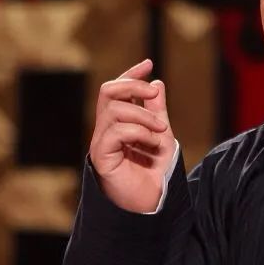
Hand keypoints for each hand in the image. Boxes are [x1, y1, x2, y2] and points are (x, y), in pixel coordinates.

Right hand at [88, 59, 176, 212]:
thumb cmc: (156, 171)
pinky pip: (115, 132)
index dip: (131, 75)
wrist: (153, 201)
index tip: (149, 63)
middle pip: (108, 91)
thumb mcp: (162, 135)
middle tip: (154, 95)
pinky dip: (138, 132)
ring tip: (161, 131)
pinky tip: (152, 143)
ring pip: (114, 110)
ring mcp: (101, 142)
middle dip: (133, 86)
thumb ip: (157, 111)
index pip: (117, 90)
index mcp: (119, 123)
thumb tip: (157, 83)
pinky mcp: (101, 157)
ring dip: (143, 116)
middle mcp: (106, 130)